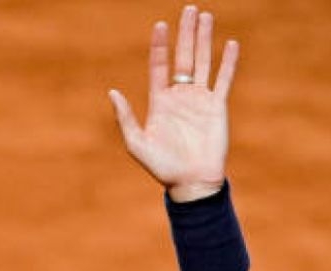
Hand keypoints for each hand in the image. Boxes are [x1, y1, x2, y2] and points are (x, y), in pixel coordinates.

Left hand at [109, 5, 238, 201]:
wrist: (190, 182)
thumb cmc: (161, 166)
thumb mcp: (136, 143)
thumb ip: (125, 117)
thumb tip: (112, 92)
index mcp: (159, 102)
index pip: (159, 66)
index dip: (160, 46)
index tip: (160, 25)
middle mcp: (179, 96)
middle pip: (183, 57)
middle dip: (185, 34)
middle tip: (189, 9)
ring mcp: (199, 100)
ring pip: (202, 63)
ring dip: (204, 40)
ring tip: (206, 17)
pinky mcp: (217, 107)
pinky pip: (223, 80)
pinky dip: (228, 63)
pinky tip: (230, 44)